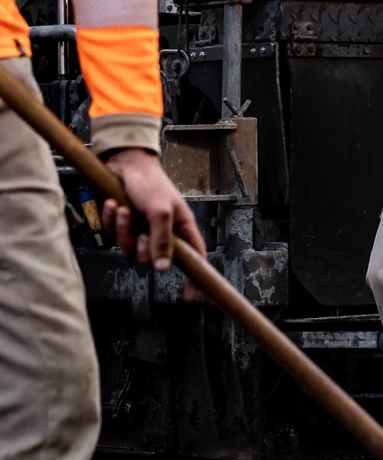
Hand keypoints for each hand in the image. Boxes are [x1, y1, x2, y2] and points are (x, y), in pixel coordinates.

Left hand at [102, 149, 206, 301]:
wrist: (124, 163)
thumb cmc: (149, 182)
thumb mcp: (160, 210)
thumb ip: (162, 240)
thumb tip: (163, 268)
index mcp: (180, 227)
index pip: (193, 258)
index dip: (193, 277)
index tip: (189, 296)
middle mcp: (161, 232)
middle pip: (153, 260)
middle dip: (142, 247)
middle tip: (141, 230)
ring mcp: (141, 230)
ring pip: (130, 250)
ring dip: (122, 230)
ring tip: (122, 209)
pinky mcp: (123, 226)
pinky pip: (113, 237)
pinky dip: (111, 222)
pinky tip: (113, 205)